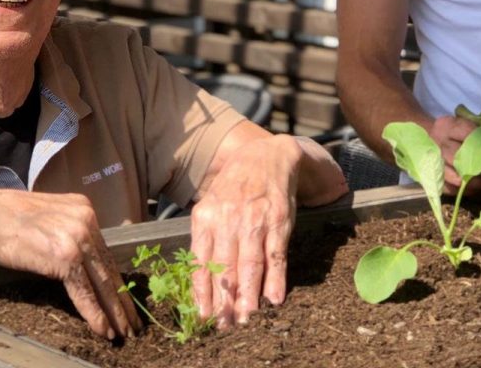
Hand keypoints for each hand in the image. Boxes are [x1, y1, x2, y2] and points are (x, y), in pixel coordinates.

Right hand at [0, 188, 139, 339]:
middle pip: (108, 267)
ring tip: (124, 332)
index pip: (104, 251)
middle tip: (133, 322)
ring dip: (114, 312)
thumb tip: (78, 261)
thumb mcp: (44, 219)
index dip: (116, 279)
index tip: (125, 298)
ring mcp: (77, 237)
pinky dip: (95, 314)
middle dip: (122, 299)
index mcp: (82, 208)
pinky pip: (84, 292)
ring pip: (102, 282)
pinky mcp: (65, 257)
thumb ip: (64, 233)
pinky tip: (104, 330)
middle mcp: (86, 219)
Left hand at [188, 135, 301, 328]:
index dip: (203, 292)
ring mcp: (255, 220)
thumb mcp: (211, 205)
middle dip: (224, 300)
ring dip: (248, 295)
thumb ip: (207, 239)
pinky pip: (276, 255)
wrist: (266, 156)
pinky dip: (276, 278)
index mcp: (206, 216)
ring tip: (246, 317)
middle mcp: (228, 219)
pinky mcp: (279, 221)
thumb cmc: (234, 186)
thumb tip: (202, 279)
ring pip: (249, 264)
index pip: (201, 261)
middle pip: (224, 267)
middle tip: (225, 325)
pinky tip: (274, 298)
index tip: (204, 316)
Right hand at [427, 115, 480, 193]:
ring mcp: (433, 163)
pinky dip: (472, 190)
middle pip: (462, 159)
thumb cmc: (455, 132)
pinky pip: (454, 190)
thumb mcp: (469, 125)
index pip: (469, 135)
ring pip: (459, 178)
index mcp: (447, 126)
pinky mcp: (434, 179)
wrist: (427, 138)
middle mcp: (437, 144)